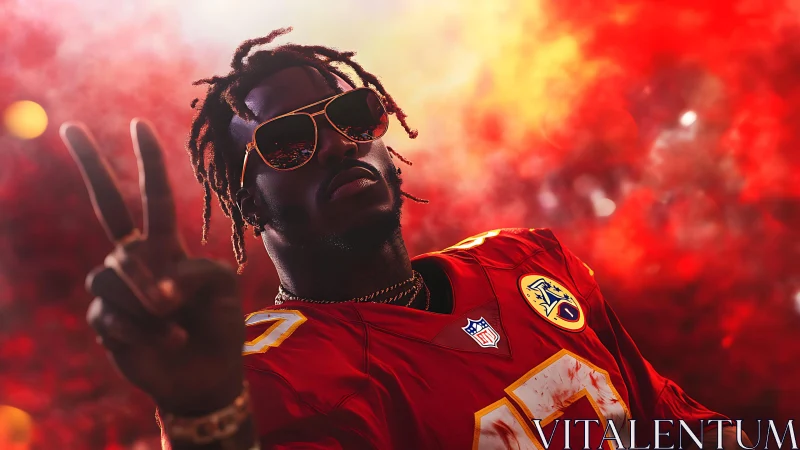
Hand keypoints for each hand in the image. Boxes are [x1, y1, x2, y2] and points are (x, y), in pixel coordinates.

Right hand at [61, 119, 245, 415]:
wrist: (205, 373)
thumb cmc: (217, 323)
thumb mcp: (221, 287)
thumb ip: (192, 274)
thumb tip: (154, 288)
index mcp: (165, 245)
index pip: (152, 197)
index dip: (148, 163)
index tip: (139, 124)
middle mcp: (134, 259)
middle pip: (107, 207)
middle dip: (92, 165)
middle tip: (72, 127)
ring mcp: (114, 288)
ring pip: (113, 275)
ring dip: (149, 304)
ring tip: (177, 326)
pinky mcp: (104, 320)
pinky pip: (114, 315)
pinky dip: (147, 331)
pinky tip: (165, 342)